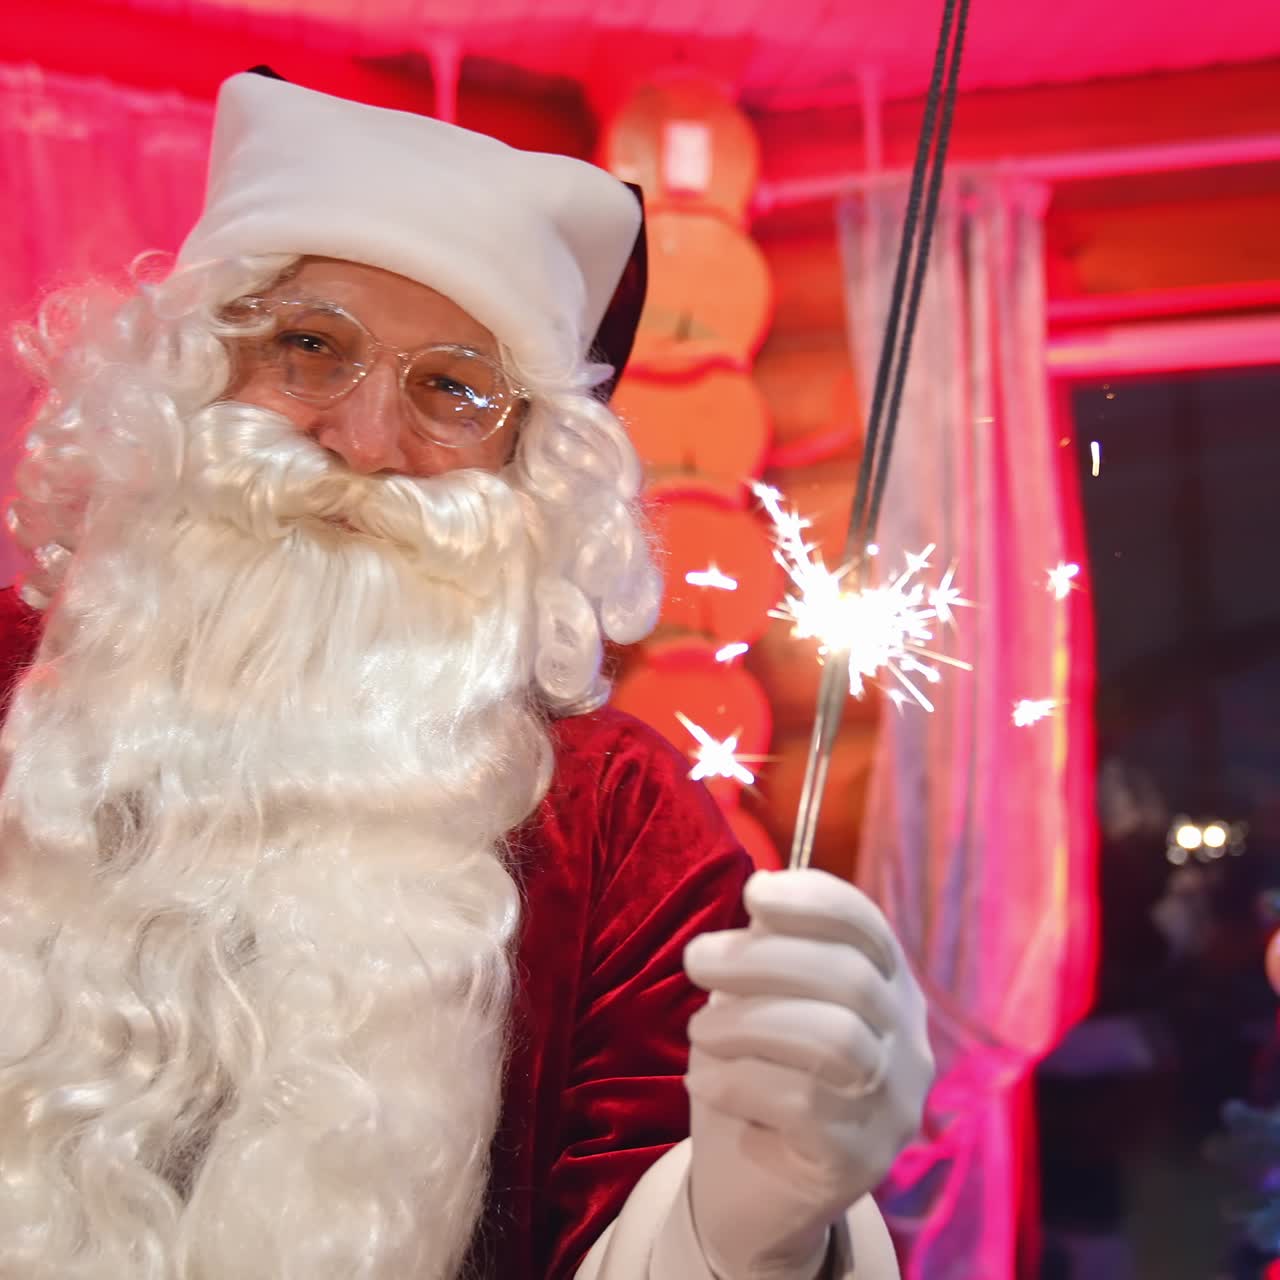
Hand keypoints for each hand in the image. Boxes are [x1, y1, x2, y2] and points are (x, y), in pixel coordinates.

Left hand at [681, 869, 932, 1278]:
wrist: (749, 1189)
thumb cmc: (755, 1072)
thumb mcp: (760, 1001)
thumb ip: (770, 952)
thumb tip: (762, 897)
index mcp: (888, 989)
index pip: (868, 928)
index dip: (814, 900)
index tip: (753, 892)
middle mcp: (907, 1044)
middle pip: (848, 977)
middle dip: (761, 958)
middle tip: (695, 960)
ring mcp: (892, 1107)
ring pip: (832, 1037)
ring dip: (749, 1021)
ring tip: (700, 1030)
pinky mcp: (859, 1161)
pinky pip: (802, 1104)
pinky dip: (738, 1080)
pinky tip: (705, 1079)